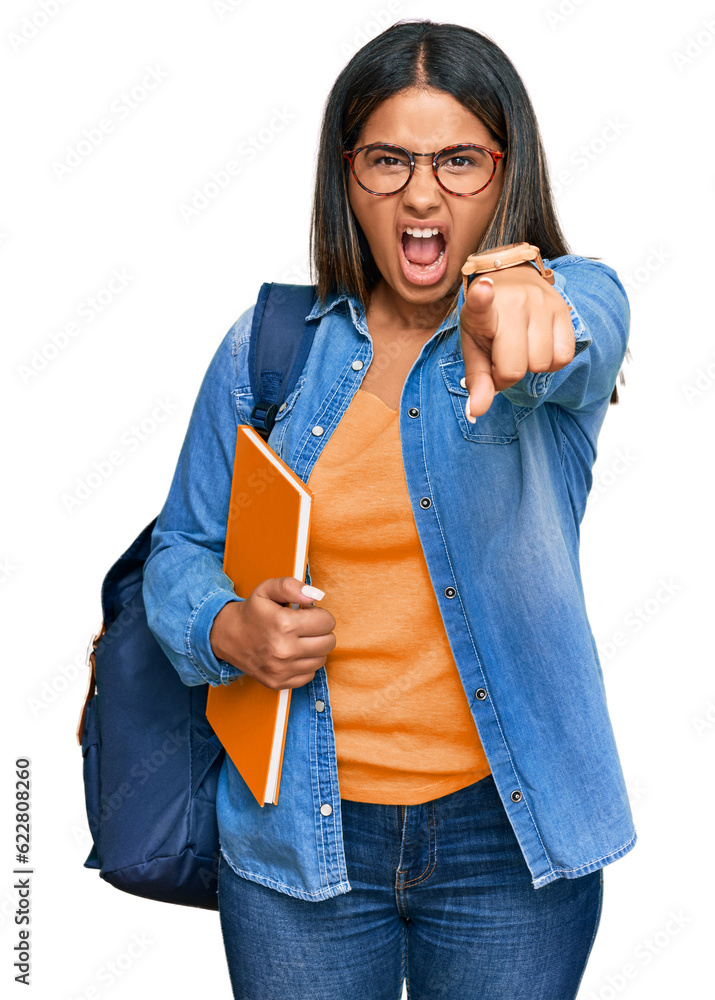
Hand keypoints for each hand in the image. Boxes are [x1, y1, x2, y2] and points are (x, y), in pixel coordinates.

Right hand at [210, 577, 335, 689]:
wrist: (227, 636)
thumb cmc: (251, 612)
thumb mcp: (267, 590)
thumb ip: (291, 586)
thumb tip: (315, 595)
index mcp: (283, 624)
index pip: (327, 622)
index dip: (320, 614)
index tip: (307, 614)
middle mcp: (284, 650)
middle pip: (328, 642)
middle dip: (321, 631)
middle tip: (305, 627)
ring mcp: (282, 669)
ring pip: (321, 659)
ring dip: (314, 648)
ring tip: (298, 640)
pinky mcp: (279, 682)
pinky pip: (310, 675)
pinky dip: (305, 664)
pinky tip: (293, 654)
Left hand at [459, 262, 574, 418]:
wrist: (513, 282)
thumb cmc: (490, 324)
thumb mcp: (475, 349)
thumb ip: (477, 382)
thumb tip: (475, 414)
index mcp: (483, 312)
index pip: (481, 304)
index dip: (481, 298)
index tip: (484, 288)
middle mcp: (513, 303)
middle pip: (516, 367)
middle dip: (507, 374)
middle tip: (501, 359)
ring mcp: (541, 304)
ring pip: (542, 364)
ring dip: (530, 367)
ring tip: (520, 349)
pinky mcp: (563, 309)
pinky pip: (563, 357)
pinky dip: (551, 362)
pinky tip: (539, 347)